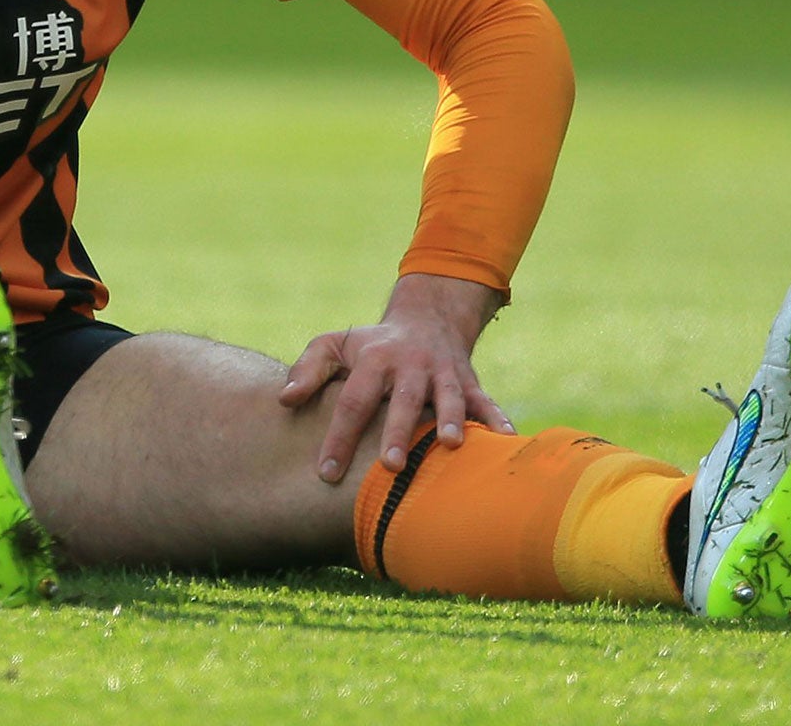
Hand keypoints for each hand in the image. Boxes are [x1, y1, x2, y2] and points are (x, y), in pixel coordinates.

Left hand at [279, 273, 512, 483]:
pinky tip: (505, 439)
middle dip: (397, 432)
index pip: (351, 401)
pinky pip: (485, 401)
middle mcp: (410, 366)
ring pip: (446, 397)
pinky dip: (496, 418)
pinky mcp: (469, 383)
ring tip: (450, 446)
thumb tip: (284, 400)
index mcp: (373, 359)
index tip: (326, 472)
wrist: (426, 318)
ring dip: (449, 420)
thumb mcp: (335, 345)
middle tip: (389, 466)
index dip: (339, 436)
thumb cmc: (371, 345)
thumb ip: (308, 370)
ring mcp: (442, 374)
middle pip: (401, 400)